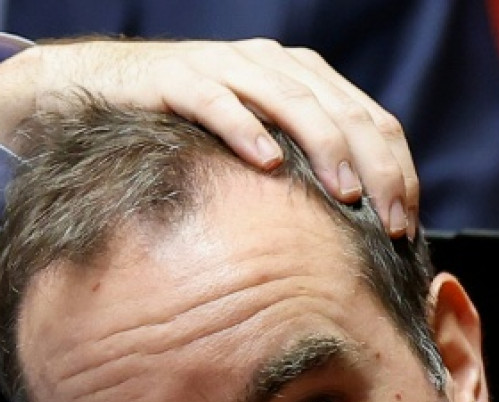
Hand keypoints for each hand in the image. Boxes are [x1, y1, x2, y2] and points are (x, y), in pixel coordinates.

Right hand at [0, 38, 417, 236]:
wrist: (92, 90)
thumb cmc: (179, 136)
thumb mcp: (249, 151)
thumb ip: (294, 174)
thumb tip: (347, 238)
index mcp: (302, 80)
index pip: (372, 119)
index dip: (397, 170)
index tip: (407, 226)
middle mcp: (271, 66)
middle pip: (344, 111)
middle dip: (375, 168)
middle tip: (389, 222)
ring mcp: (224, 67)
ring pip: (293, 101)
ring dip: (325, 148)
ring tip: (345, 194)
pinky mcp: (176, 78)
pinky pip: (218, 101)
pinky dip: (246, 129)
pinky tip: (267, 163)